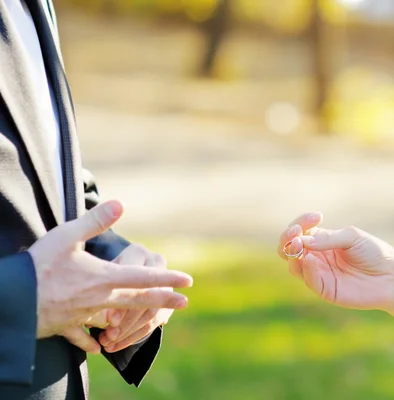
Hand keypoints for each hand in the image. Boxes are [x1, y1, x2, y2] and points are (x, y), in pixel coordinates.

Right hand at [28, 200, 192, 353]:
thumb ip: (96, 221)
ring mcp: (83, 316)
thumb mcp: (67, 236)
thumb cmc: (39, 266)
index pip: (143, 278)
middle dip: (163, 302)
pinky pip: (82, 337)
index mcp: (104, 278)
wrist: (11, 301)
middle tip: (184, 304)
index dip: (167, 278)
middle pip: (138, 302)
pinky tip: (99, 347)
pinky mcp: (64, 327)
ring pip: (114, 320)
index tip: (188, 281)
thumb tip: (122, 203)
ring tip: (148, 325)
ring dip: (132, 323)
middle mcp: (99, 299)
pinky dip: (92, 341)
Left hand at [98, 244, 172, 352]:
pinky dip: (135, 336)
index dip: (122, 301)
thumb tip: (89, 321)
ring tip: (109, 343)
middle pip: (147, 294)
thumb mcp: (93, 277)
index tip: (109, 321)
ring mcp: (165, 280)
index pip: (134, 277)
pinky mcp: (168, 298)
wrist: (116, 274)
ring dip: (130, 331)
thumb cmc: (96, 273)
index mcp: (137, 252)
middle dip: (128, 320)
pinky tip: (117, 345)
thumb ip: (93, 294)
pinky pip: (157, 320)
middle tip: (109, 335)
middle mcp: (155, 262)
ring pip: (153, 311)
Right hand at [278, 212, 393, 313]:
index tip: (317, 216)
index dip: (301, 222)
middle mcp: (317, 256)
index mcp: (323, 240)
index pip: (301, 230)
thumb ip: (328, 238)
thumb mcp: (352, 238)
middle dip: (287, 237)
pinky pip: (308, 279)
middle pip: (289, 246)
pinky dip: (305, 269)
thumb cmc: (375, 253)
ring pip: (293, 263)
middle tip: (295, 233)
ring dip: (292, 252)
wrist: (391, 277)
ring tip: (298, 245)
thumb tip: (302, 240)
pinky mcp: (324, 289)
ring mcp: (319, 273)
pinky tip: (309, 260)